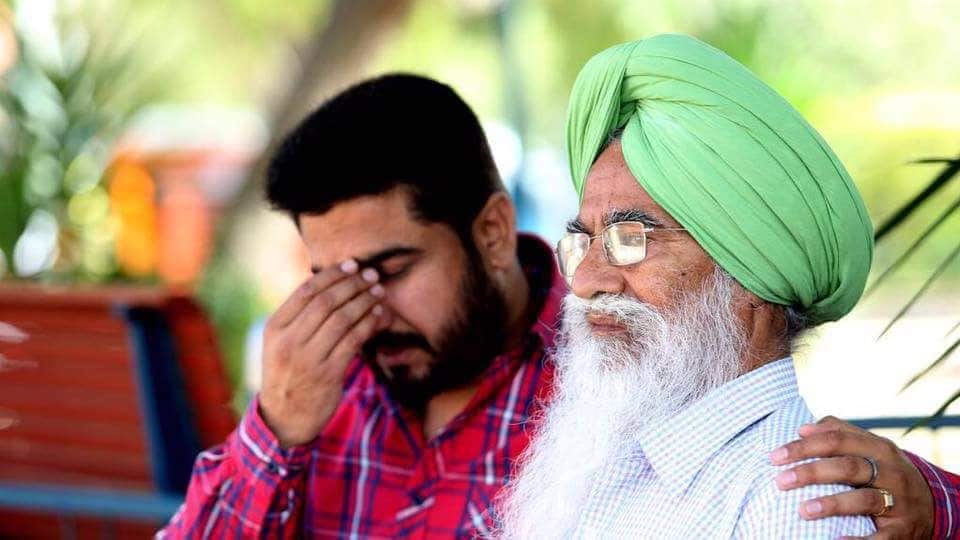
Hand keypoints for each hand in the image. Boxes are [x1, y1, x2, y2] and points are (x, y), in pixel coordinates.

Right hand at [259, 259, 390, 447]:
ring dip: (364, 302)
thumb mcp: (280, 343)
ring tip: (378, 291)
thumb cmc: (288, 373)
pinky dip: (368, 324)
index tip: (352, 264)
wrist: (285, 418)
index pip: (306, 291)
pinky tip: (378, 315)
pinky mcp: (327, 374)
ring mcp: (307, 358)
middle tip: (371, 274)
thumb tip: (331, 283)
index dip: (332, 274)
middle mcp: (288, 341)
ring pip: (342, 320)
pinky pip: (353, 341)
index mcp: (275, 327)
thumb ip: (299, 317)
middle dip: (352, 284)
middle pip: (326, 302)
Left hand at [770, 416, 933, 539]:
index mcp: (879, 448)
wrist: (933, 504)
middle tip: (780, 481)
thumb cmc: (886, 471)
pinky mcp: (902, 531)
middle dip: (811, 473)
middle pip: (848, 467)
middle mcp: (891, 473)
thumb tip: (803, 428)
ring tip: (803, 510)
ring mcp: (899, 502)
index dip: (804, 447)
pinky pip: (880, 537)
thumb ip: (839, 433)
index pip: (837, 440)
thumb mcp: (871, 448)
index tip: (775, 457)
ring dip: (832, 504)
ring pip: (864, 500)